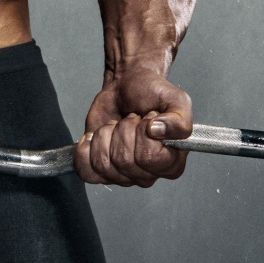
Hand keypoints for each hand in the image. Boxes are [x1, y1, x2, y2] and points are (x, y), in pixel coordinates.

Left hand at [75, 67, 191, 187]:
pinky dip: (84, 149)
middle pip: (124, 161)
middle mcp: (148, 175)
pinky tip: (95, 137)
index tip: (148, 118)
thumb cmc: (152, 95)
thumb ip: (179, 118)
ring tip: (116, 126)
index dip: (142, 132)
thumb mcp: (175, 99)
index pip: (148, 157)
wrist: (125, 87)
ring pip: (103, 165)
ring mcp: (123, 176)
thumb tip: (157, 131)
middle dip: (122, 130)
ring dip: (105, 136)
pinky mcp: (100, 171)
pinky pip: (85, 171)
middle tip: (130, 119)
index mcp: (172, 163)